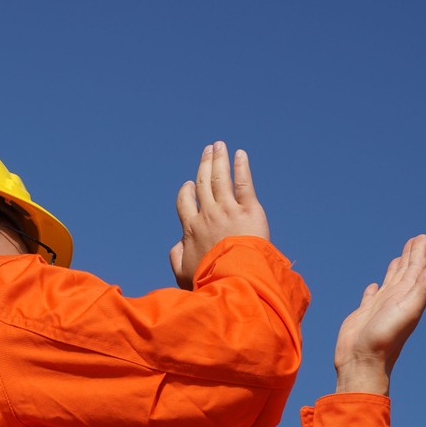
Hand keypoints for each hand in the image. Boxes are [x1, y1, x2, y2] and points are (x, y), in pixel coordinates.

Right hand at [169, 141, 270, 288]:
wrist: (234, 279)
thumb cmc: (208, 281)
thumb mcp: (182, 274)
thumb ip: (176, 257)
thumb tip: (177, 243)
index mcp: (191, 229)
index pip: (186, 203)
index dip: (188, 191)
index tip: (191, 184)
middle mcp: (208, 214)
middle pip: (204, 183)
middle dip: (205, 165)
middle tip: (208, 150)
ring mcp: (228, 210)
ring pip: (221, 178)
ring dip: (219, 160)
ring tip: (219, 145)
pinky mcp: (249, 210)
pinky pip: (244, 183)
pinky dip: (241, 167)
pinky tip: (240, 154)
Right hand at [334, 235, 425, 394]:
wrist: (361, 361)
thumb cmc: (384, 339)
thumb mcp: (407, 310)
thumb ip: (422, 289)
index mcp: (407, 297)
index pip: (416, 269)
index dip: (419, 253)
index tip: (422, 237)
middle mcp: (395, 300)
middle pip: (405, 272)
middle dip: (410, 256)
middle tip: (416, 239)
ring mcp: (380, 307)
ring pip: (390, 282)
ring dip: (395, 269)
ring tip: (398, 258)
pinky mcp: (364, 313)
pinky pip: (371, 296)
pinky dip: (373, 289)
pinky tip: (374, 286)